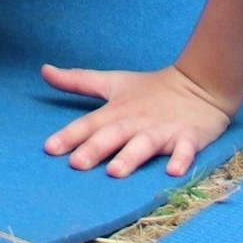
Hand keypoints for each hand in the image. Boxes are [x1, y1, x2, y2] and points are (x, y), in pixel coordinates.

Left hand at [39, 62, 232, 177]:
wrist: (198, 84)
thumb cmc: (149, 89)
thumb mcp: (111, 82)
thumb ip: (77, 81)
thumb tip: (44, 70)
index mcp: (117, 111)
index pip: (89, 124)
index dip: (69, 135)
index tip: (49, 149)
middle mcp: (136, 121)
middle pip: (113, 135)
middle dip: (95, 148)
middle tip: (77, 164)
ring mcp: (163, 129)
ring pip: (144, 144)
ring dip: (130, 157)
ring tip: (115, 172)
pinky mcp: (188, 136)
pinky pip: (185, 149)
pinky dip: (181, 159)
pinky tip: (173, 172)